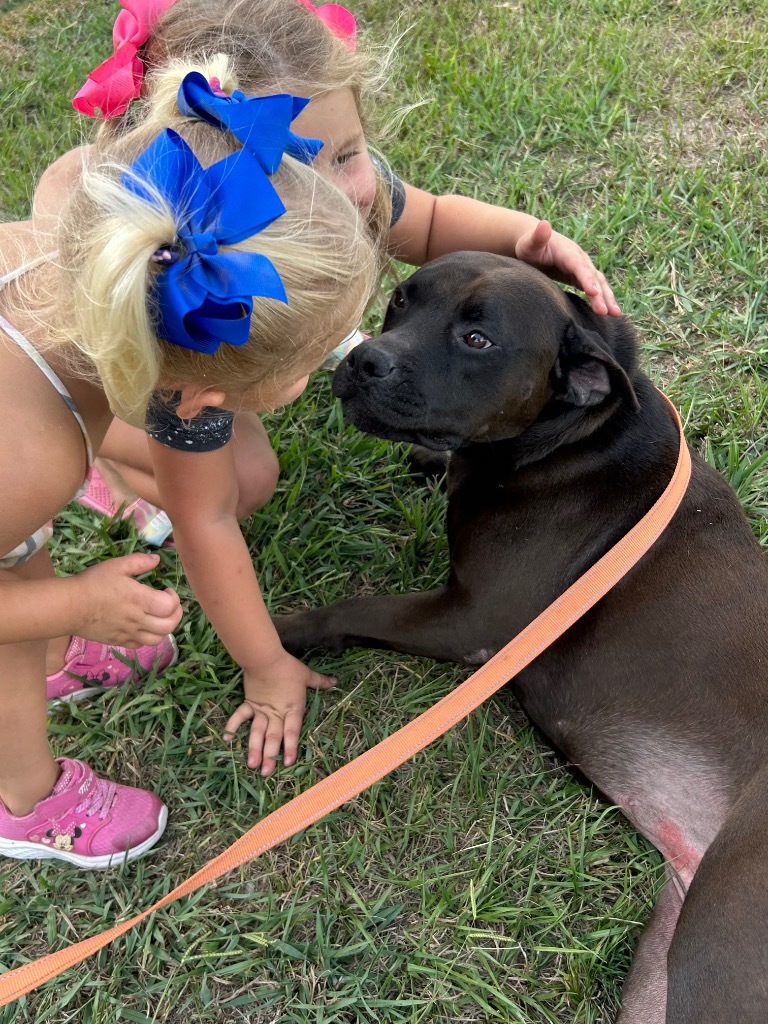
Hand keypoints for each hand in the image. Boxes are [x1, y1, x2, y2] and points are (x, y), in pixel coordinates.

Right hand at [71, 552, 181, 646]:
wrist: (69, 607)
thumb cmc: (93, 583)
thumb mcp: (116, 566)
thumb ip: (139, 562)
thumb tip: (157, 560)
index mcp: (140, 599)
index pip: (170, 606)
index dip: (174, 598)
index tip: (167, 590)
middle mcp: (138, 619)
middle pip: (169, 626)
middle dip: (176, 615)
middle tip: (170, 605)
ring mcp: (128, 633)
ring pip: (157, 639)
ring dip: (164, 628)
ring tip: (160, 617)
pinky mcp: (118, 641)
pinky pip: (140, 645)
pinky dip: (147, 637)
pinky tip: (143, 627)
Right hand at [222, 651, 336, 775]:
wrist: (265, 659)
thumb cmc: (288, 667)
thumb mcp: (306, 675)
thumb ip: (320, 681)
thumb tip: (335, 681)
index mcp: (292, 708)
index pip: (292, 731)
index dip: (290, 747)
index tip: (287, 762)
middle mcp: (276, 713)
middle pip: (273, 737)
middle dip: (270, 755)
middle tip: (266, 773)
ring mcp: (261, 710)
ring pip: (257, 732)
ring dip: (254, 748)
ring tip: (252, 764)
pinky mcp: (249, 703)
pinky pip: (240, 717)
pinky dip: (233, 726)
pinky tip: (227, 739)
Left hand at [515, 220, 620, 315]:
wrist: (535, 245)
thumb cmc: (530, 246)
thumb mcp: (530, 242)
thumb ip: (537, 236)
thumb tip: (544, 224)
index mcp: (567, 252)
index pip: (578, 265)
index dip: (586, 278)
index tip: (593, 292)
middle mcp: (579, 259)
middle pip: (592, 276)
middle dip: (600, 294)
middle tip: (605, 311)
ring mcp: (582, 268)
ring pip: (599, 283)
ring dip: (607, 298)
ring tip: (615, 314)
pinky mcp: (581, 278)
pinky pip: (596, 289)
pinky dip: (604, 299)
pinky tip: (610, 313)